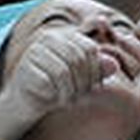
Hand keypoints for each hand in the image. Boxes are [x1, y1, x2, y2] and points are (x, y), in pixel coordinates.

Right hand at [0, 0, 108, 117]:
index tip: (91, 87)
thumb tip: (114, 64)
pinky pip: (51, 81)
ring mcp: (35, 52)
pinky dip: (58, 95)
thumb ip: (97, 69)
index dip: (95, 70)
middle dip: (83, 82)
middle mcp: (48, 39)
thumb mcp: (81, 79)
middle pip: (79, 59)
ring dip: (71, 91)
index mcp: (64, 36)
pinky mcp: (26, 68)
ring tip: (67, 99)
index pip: (90, 49)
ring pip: (65, 71)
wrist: (25, 103)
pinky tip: (55, 100)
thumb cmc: (56, 89)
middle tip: (78, 96)